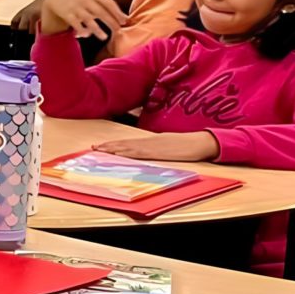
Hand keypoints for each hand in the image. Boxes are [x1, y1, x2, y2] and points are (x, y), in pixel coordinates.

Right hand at [33, 0, 128, 41]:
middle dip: (111, 22)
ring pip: (89, 20)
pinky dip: (82, 30)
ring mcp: (76, 8)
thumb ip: (104, 4)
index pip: (108, 3)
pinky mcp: (67, 15)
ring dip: (97, 29)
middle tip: (118, 31)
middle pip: (101, 12)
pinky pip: (76, 25)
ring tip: (104, 37)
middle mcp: (85, 0)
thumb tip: (124, 17)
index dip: (117, 12)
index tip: (124, 21)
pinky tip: (87, 35)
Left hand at [94, 131, 218, 162]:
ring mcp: (154, 146)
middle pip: (125, 143)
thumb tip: (147, 152)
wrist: (201, 142)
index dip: (115, 144)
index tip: (101, 145)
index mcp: (152, 140)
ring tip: (100, 150)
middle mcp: (150, 141)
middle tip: (93, 147)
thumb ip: (157, 148)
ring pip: (129, 147)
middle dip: (109, 146)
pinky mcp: (159, 152)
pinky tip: (119, 153)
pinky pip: (140, 152)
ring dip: (114, 148)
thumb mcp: (169, 145)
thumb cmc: (187, 145)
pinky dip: (128, 152)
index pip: (129, 142)